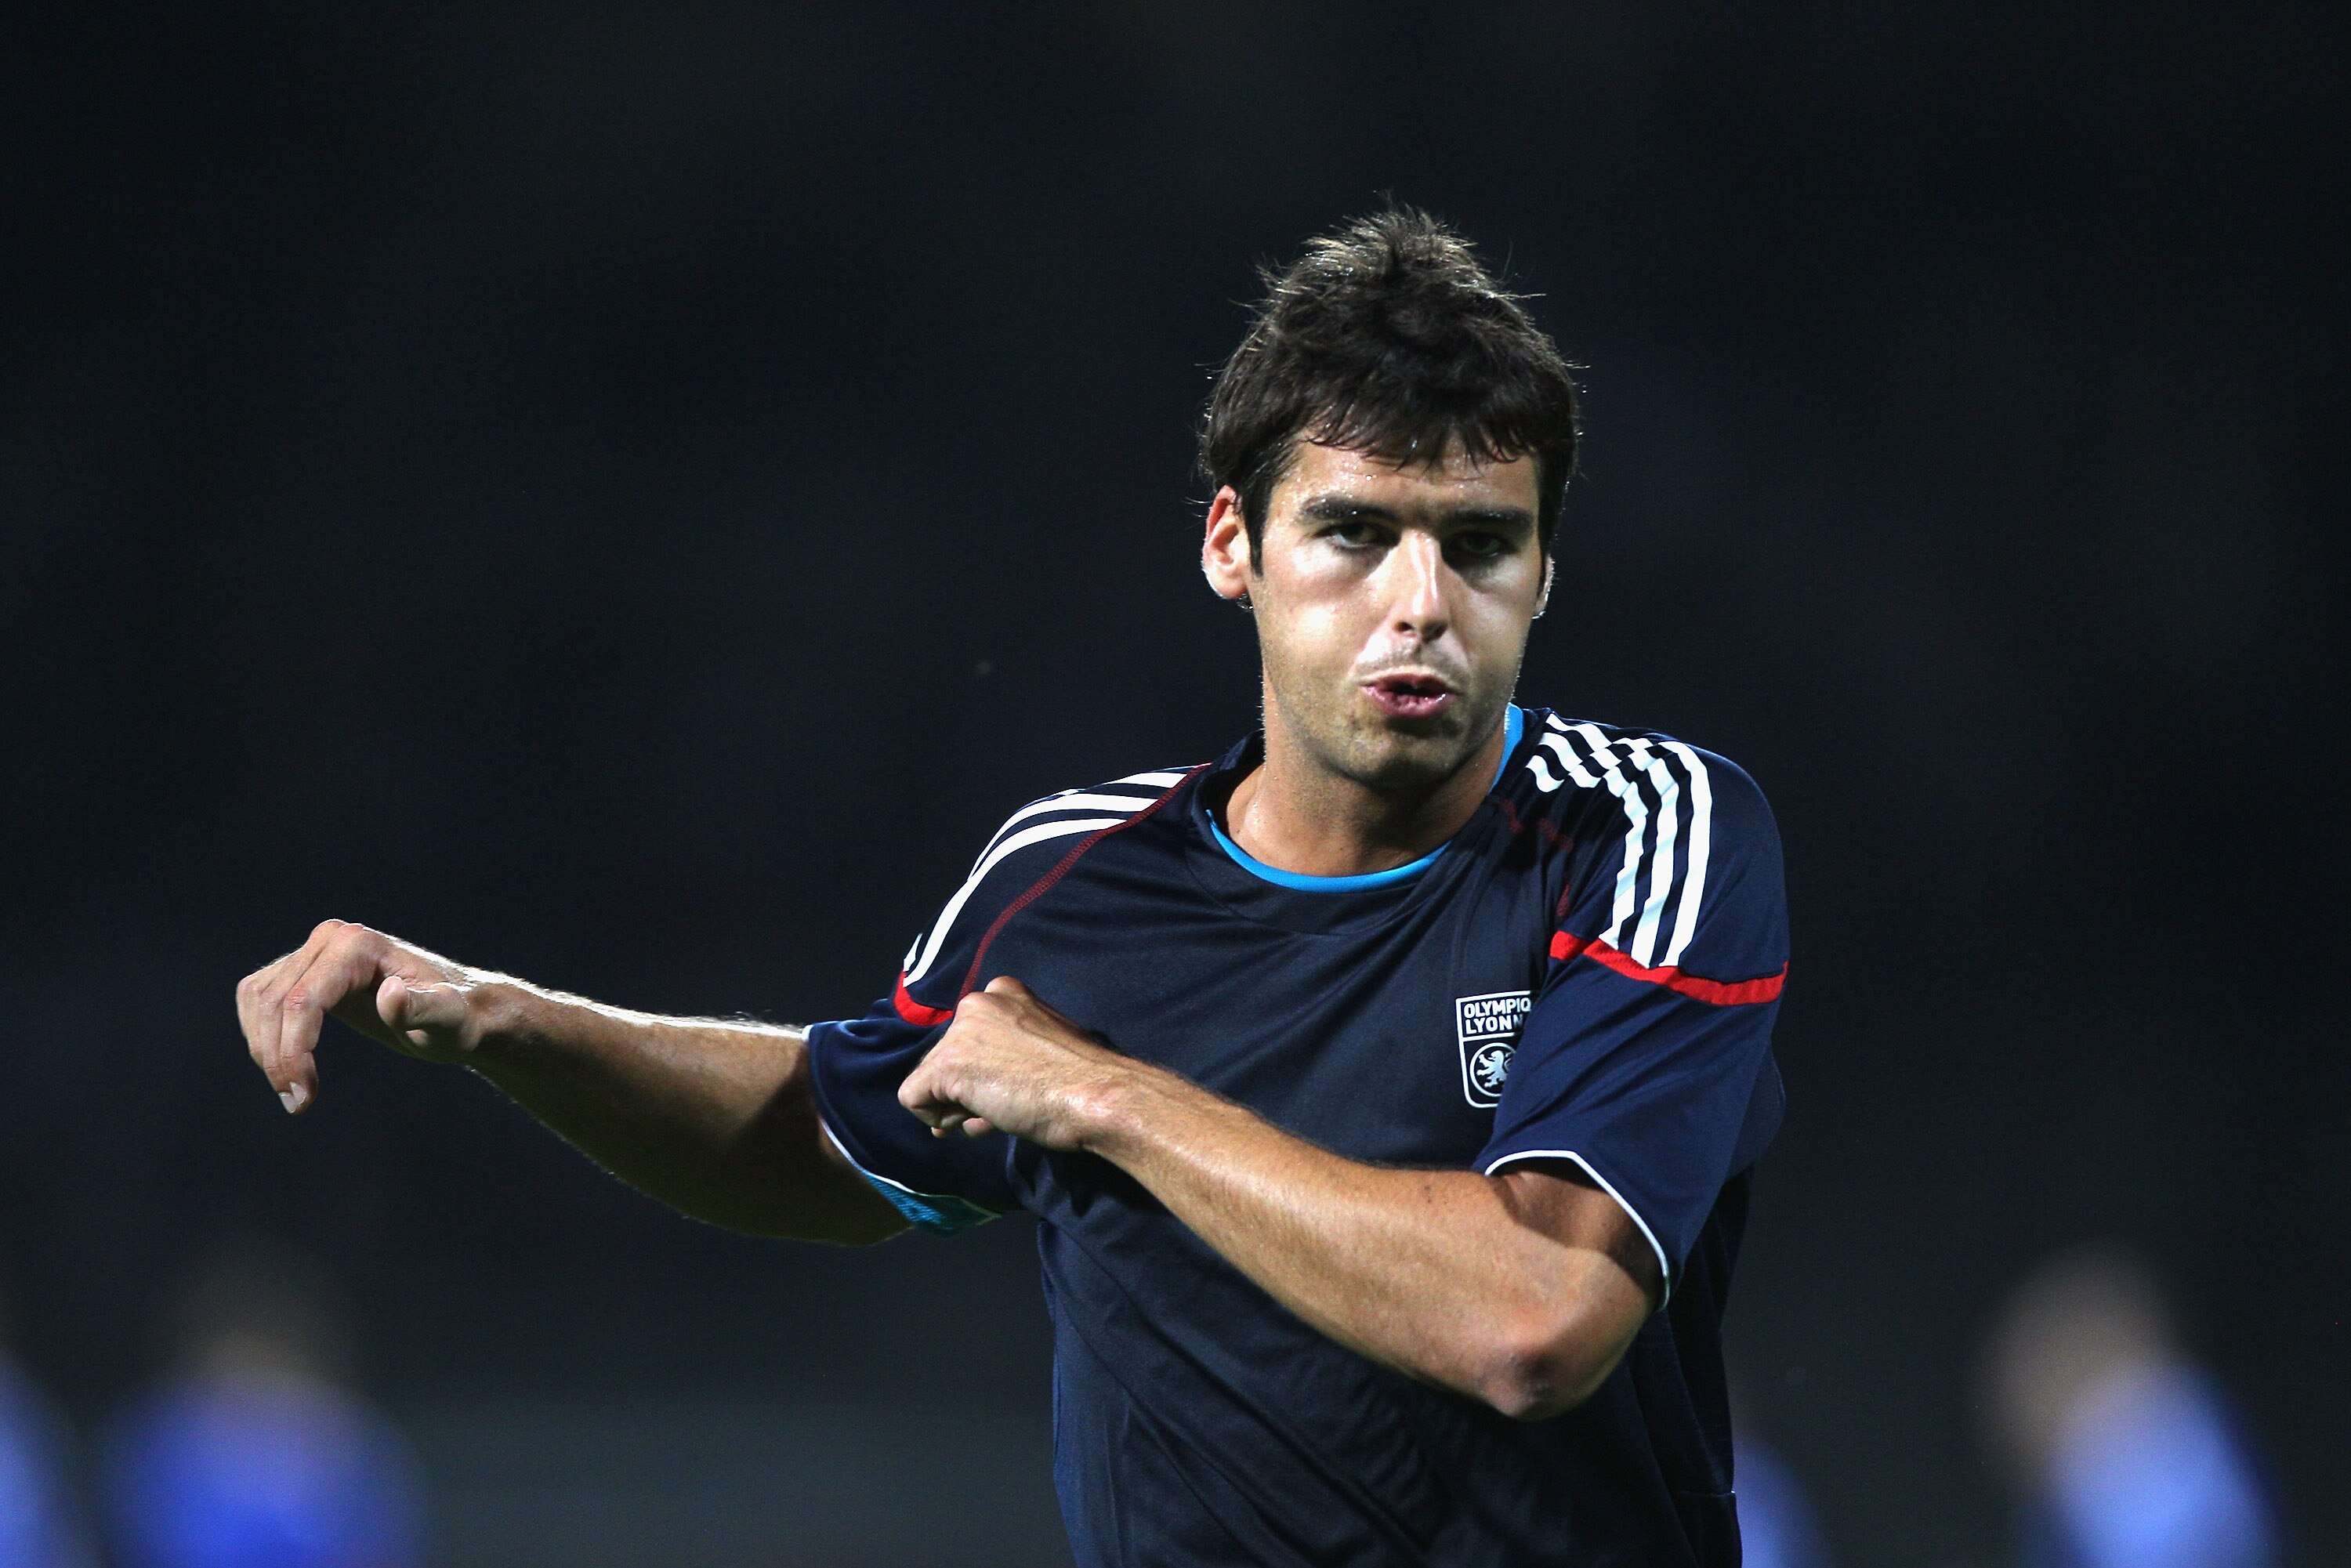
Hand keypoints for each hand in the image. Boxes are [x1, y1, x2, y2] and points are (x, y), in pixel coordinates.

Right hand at [235, 920, 488, 1113]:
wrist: (457, 1011)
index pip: (305, 1000)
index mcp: (359, 945)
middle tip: (297, 1104)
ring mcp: (314, 951)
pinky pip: (259, 1000)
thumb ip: (424, 1009)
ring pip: (259, 1001)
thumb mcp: (449, 1022)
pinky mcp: (302, 970)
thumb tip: (389, 994)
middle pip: (276, 1003)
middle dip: (277, 1057)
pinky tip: (286, 1067)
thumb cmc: (456, 1019)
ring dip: (264, 1050)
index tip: (302, 1097)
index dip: (294, 1051)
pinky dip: (262, 1036)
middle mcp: (331, 938)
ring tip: (294, 1095)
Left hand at [898, 976, 1139, 1149]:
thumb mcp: (1039, 1054)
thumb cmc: (1080, 1081)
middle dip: (966, 1093)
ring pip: (929, 1080)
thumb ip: (1001, 1063)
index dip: (982, 1075)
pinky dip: (936, 1118)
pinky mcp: (947, 1064)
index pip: (970, 1039)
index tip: (1009, 1092)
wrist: (1097, 1095)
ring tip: (999, 1115)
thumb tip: (958, 1109)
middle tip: (1001, 1112)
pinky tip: (980, 1119)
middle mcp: (977, 1002)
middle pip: (946, 1058)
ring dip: (957, 1108)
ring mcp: (960, 1032)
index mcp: (1004, 992)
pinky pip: (913, 1099)